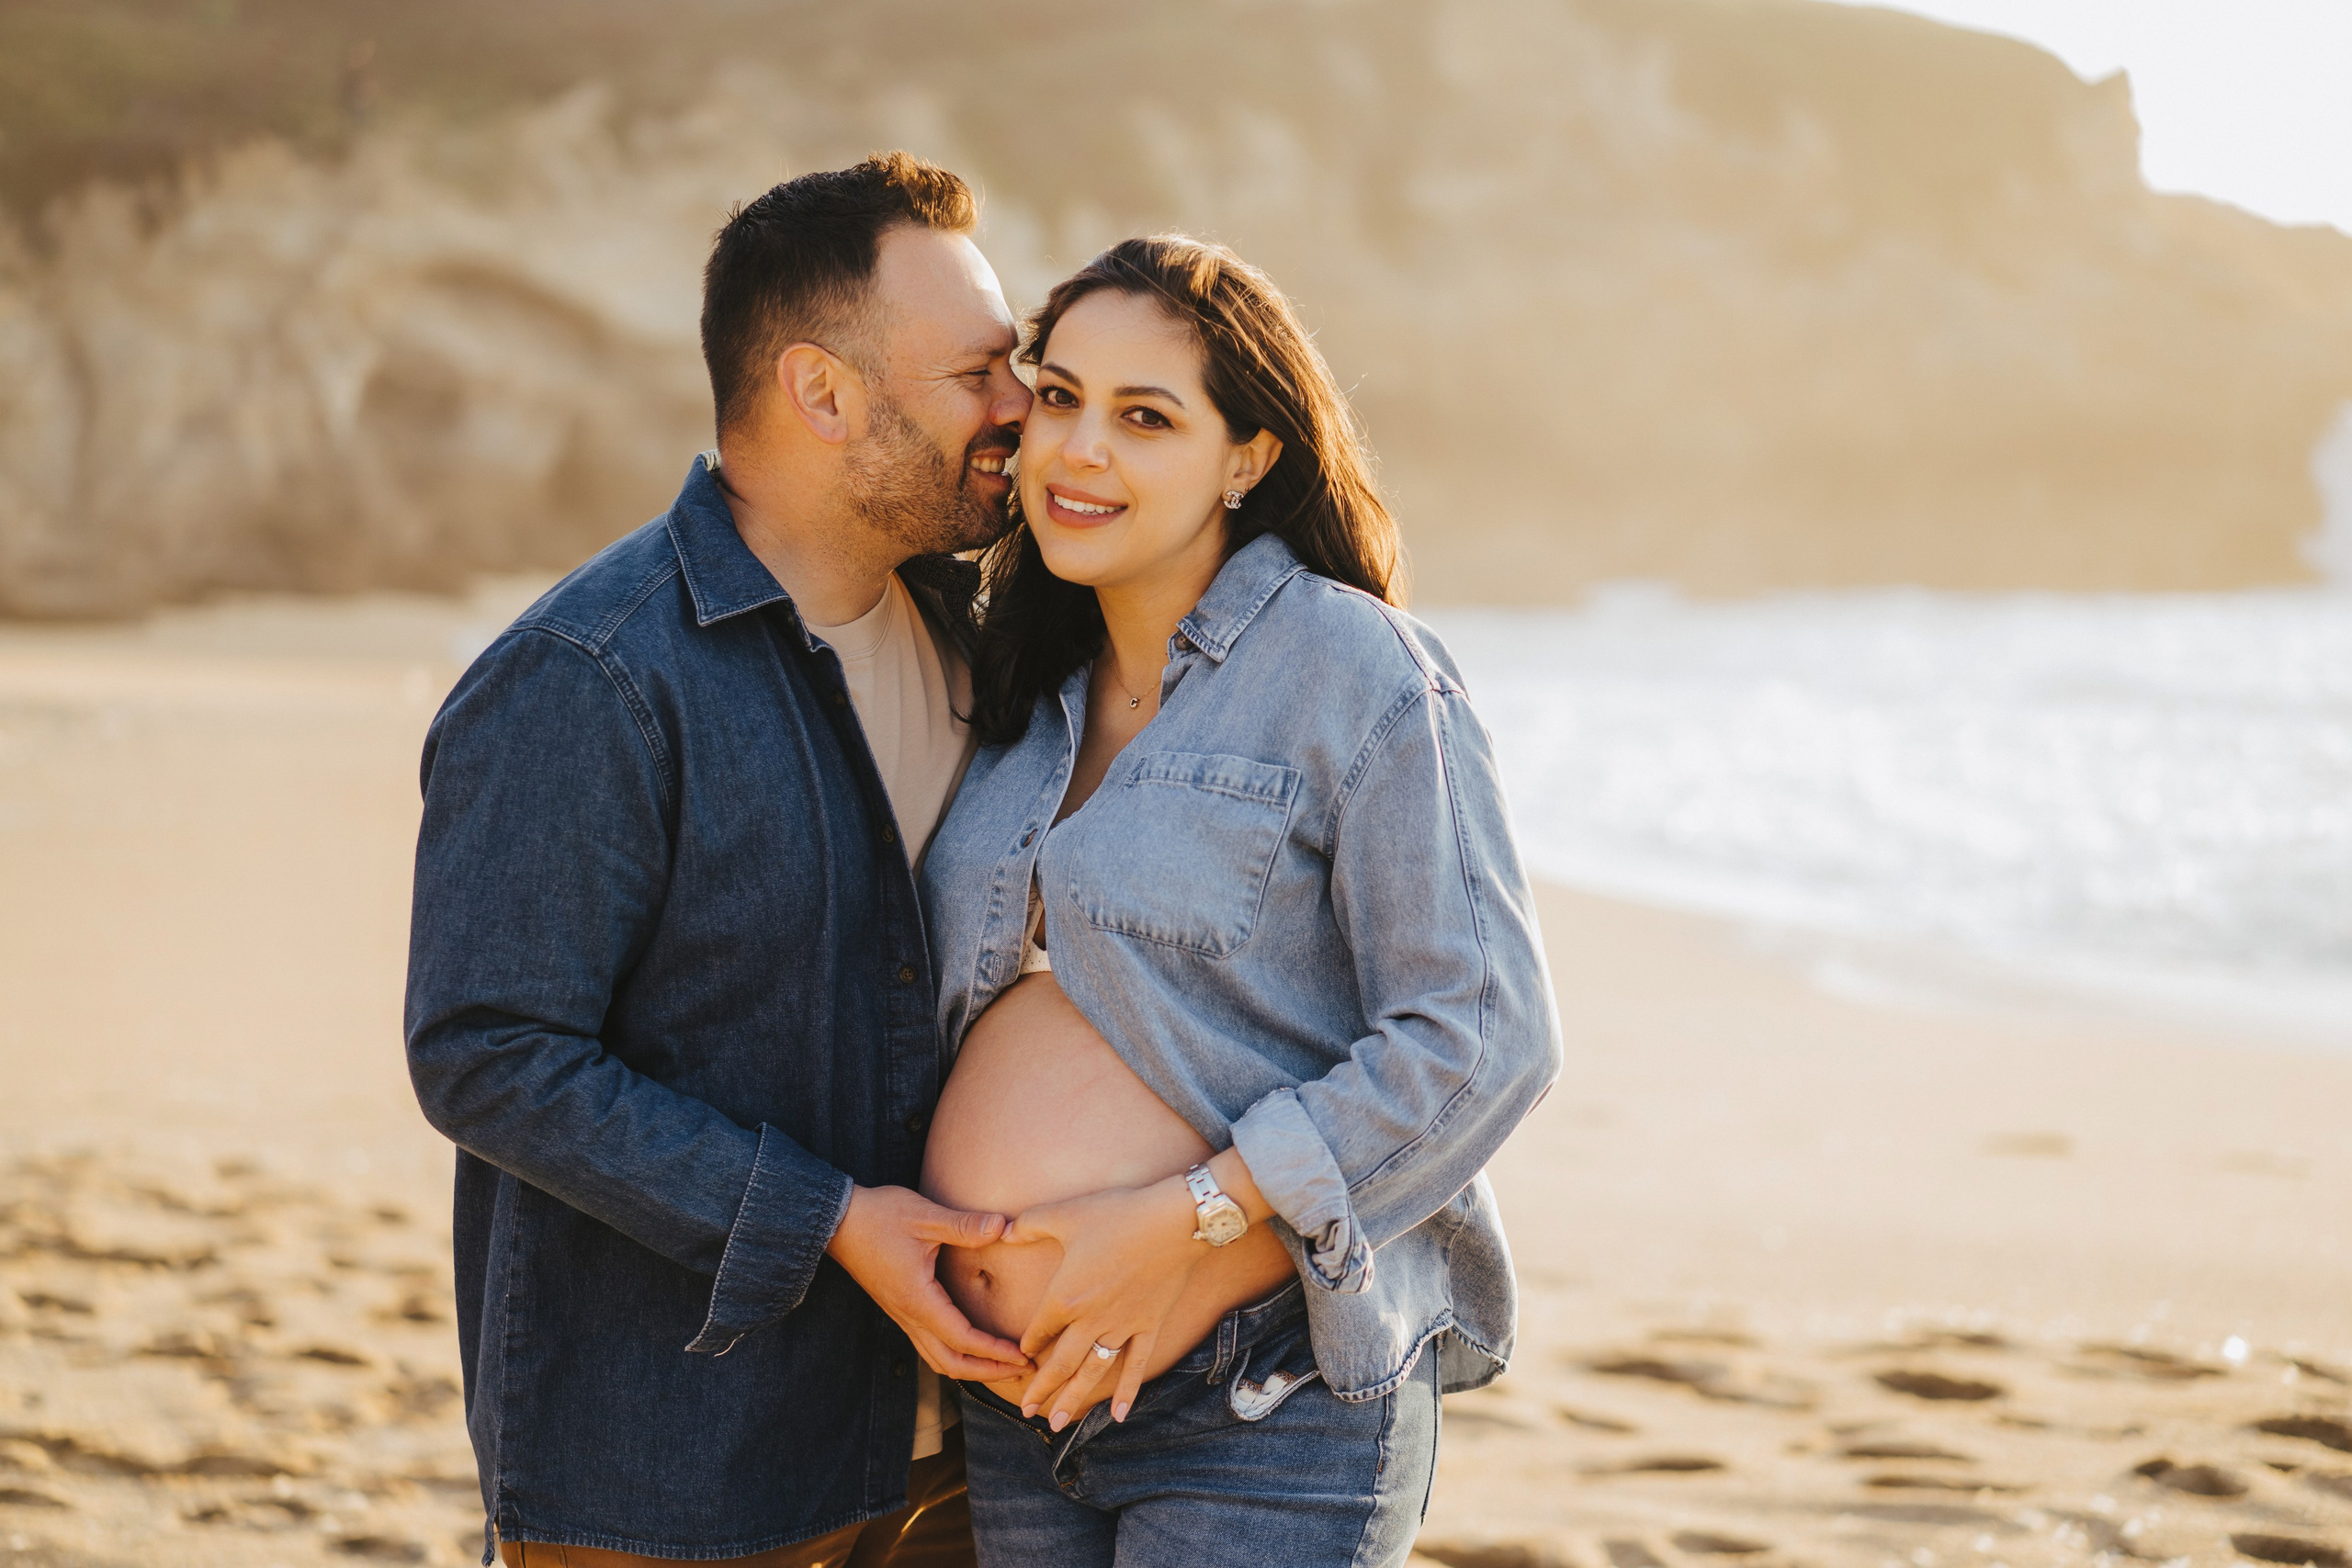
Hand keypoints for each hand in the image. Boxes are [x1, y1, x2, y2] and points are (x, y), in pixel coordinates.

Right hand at [825, 1185, 1031, 1381]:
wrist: (837, 1221)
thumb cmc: (880, 1216)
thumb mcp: (925, 1216)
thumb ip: (965, 1226)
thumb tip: (1003, 1226)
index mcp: (918, 1300)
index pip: (962, 1339)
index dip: (995, 1352)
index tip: (1023, 1356)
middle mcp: (909, 1315)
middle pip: (950, 1363)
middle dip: (987, 1371)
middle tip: (1022, 1369)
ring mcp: (902, 1315)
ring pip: (937, 1358)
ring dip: (971, 1367)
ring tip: (1002, 1364)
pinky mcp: (900, 1308)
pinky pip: (929, 1345)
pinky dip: (955, 1354)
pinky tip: (972, 1345)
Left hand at [1001, 1177, 1205, 1428]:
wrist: (1174, 1222)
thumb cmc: (1116, 1214)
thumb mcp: (1064, 1215)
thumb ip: (1027, 1225)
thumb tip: (1001, 1231)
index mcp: (1065, 1297)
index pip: (1038, 1330)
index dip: (1028, 1344)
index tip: (1021, 1357)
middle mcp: (1090, 1320)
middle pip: (1060, 1363)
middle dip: (1042, 1389)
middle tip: (1026, 1412)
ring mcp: (1122, 1327)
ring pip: (1092, 1372)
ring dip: (1073, 1399)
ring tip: (1057, 1424)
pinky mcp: (1149, 1327)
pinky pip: (1135, 1366)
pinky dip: (1126, 1392)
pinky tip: (1117, 1415)